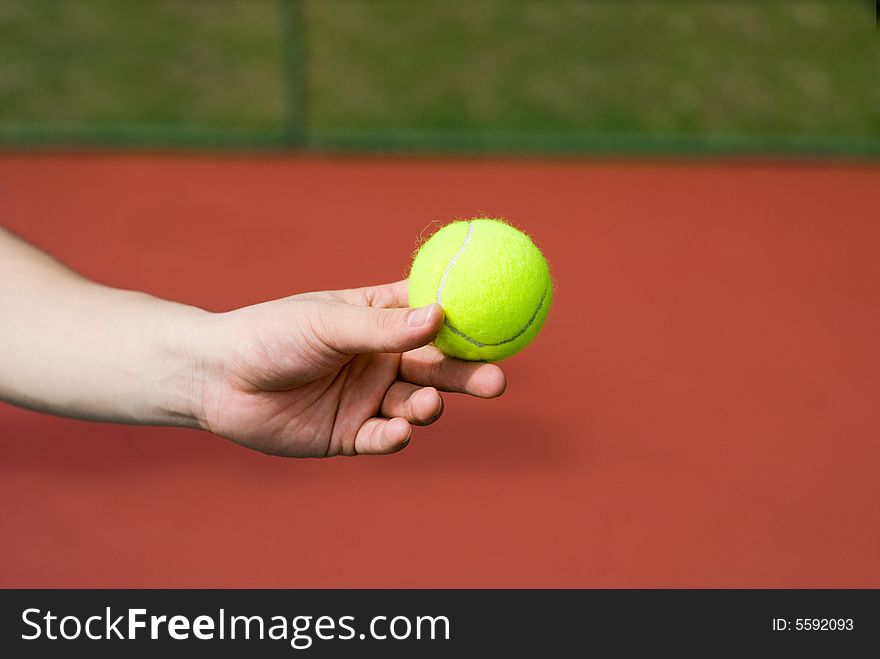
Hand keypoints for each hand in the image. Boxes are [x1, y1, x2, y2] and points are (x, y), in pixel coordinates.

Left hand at [196, 280, 505, 456]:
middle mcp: (381, 359)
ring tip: (423, 404)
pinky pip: (384, 439)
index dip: (469, 320)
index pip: (434, 316)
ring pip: (416, 404)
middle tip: (496, 381)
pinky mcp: (351, 435)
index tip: (502, 321)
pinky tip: (396, 431)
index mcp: (379, 320)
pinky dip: (394, 437)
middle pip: (438, 366)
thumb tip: (441, 315)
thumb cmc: (269, 335)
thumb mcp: (327, 322)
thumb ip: (382, 327)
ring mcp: (368, 398)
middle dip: (469, 374)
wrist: (218, 379)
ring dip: (427, 406)